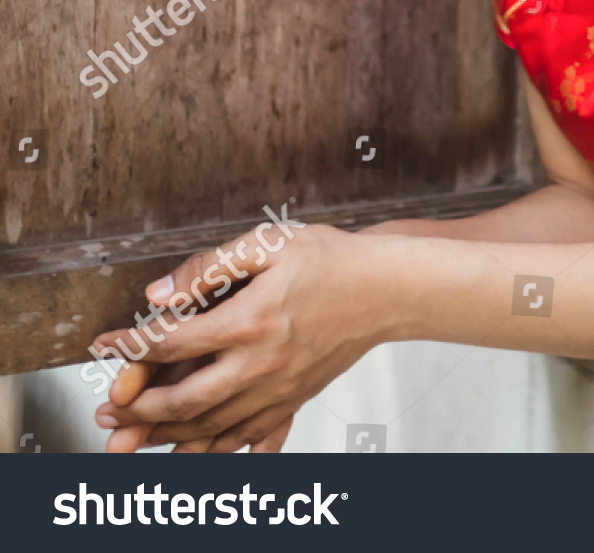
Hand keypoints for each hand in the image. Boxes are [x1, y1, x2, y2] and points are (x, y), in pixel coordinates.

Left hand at [92, 223, 398, 451]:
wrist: (388, 289)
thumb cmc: (332, 259)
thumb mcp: (269, 242)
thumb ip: (211, 266)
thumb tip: (161, 291)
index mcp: (251, 320)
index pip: (175, 342)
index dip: (132, 346)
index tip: (105, 347)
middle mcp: (262, 363)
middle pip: (186, 402)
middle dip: (140, 411)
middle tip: (110, 414)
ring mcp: (279, 388)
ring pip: (212, 429)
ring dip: (167, 437)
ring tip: (135, 440)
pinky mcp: (294, 399)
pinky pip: (247, 438)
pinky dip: (214, 450)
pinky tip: (194, 452)